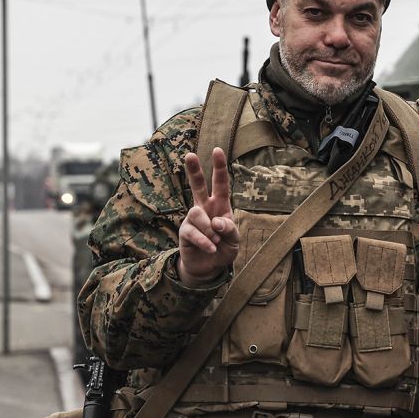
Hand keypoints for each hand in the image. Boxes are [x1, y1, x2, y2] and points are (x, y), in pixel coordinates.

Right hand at [177, 147, 239, 287]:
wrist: (209, 267)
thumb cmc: (223, 249)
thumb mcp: (234, 240)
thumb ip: (229, 229)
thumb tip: (216, 221)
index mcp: (220, 206)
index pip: (221, 184)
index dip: (220, 168)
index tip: (217, 150)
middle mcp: (205, 208)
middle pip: (198, 186)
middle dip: (194, 171)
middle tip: (189, 154)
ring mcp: (193, 219)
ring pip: (196, 213)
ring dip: (209, 229)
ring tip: (215, 242)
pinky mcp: (185, 231)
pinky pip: (192, 231)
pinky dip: (204, 241)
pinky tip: (211, 248)